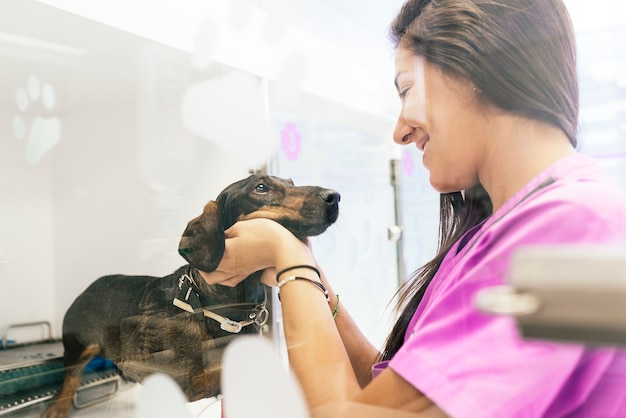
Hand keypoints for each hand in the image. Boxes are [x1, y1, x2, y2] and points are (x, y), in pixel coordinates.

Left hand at [197, 218, 312, 286]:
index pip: (202, 257)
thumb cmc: (266, 236)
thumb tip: (217, 236)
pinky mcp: (248, 272)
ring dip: (210, 272)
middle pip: (206, 273)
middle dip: (200, 263)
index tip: (192, 244)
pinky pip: (230, 280)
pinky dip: (223, 276)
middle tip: (199, 252)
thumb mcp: (241, 226)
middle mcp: (230, 266)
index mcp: (225, 254)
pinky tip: (225, 267)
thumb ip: (226, 232)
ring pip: (216, 279)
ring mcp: (239, 271)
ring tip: (209, 261)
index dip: (195, 251)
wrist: (286, 249)